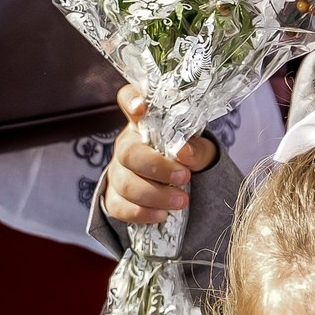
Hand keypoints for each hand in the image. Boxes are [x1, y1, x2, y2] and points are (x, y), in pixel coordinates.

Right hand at [98, 84, 219, 224]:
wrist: (180, 187)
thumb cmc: (187, 159)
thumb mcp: (200, 151)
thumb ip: (197, 150)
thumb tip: (184, 152)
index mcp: (145, 123)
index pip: (129, 99)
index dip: (130, 100)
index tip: (141, 107)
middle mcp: (126, 144)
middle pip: (129, 153)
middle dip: (158, 168)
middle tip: (185, 177)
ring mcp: (117, 170)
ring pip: (125, 183)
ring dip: (155, 195)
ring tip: (181, 201)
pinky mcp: (113, 196)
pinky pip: (118, 206)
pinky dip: (141, 213)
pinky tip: (161, 215)